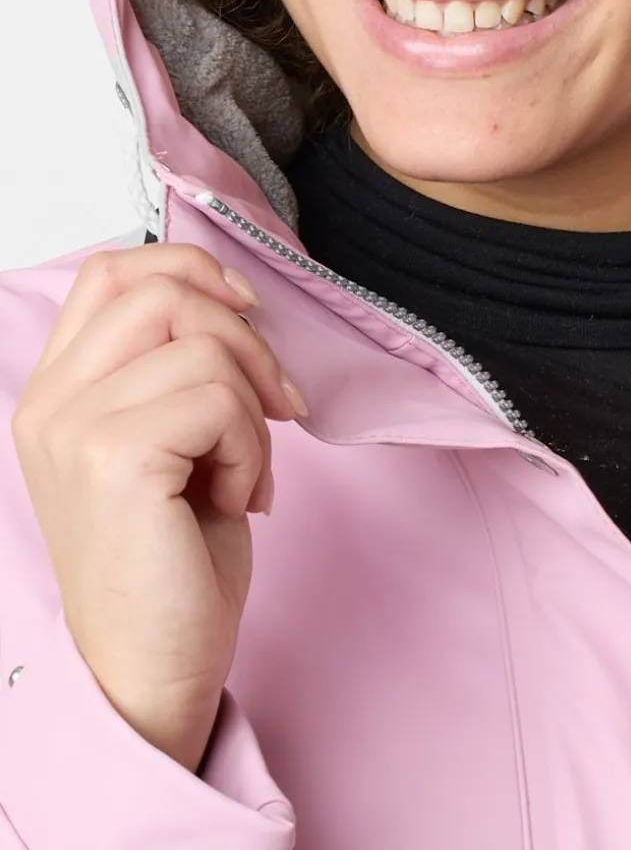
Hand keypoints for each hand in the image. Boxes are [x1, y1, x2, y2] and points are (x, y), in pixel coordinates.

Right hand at [10, 243, 306, 772]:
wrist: (152, 670)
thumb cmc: (170, 561)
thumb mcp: (168, 438)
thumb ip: (175, 366)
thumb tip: (237, 300)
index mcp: (56, 391)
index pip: (110, 271)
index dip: (188, 268)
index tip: (245, 308)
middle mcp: (50, 402)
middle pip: (163, 291)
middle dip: (245, 340)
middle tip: (273, 407)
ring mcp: (74, 428)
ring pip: (205, 346)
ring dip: (253, 410)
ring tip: (242, 473)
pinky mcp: (114, 459)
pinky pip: (220, 400)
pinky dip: (251, 447)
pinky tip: (236, 500)